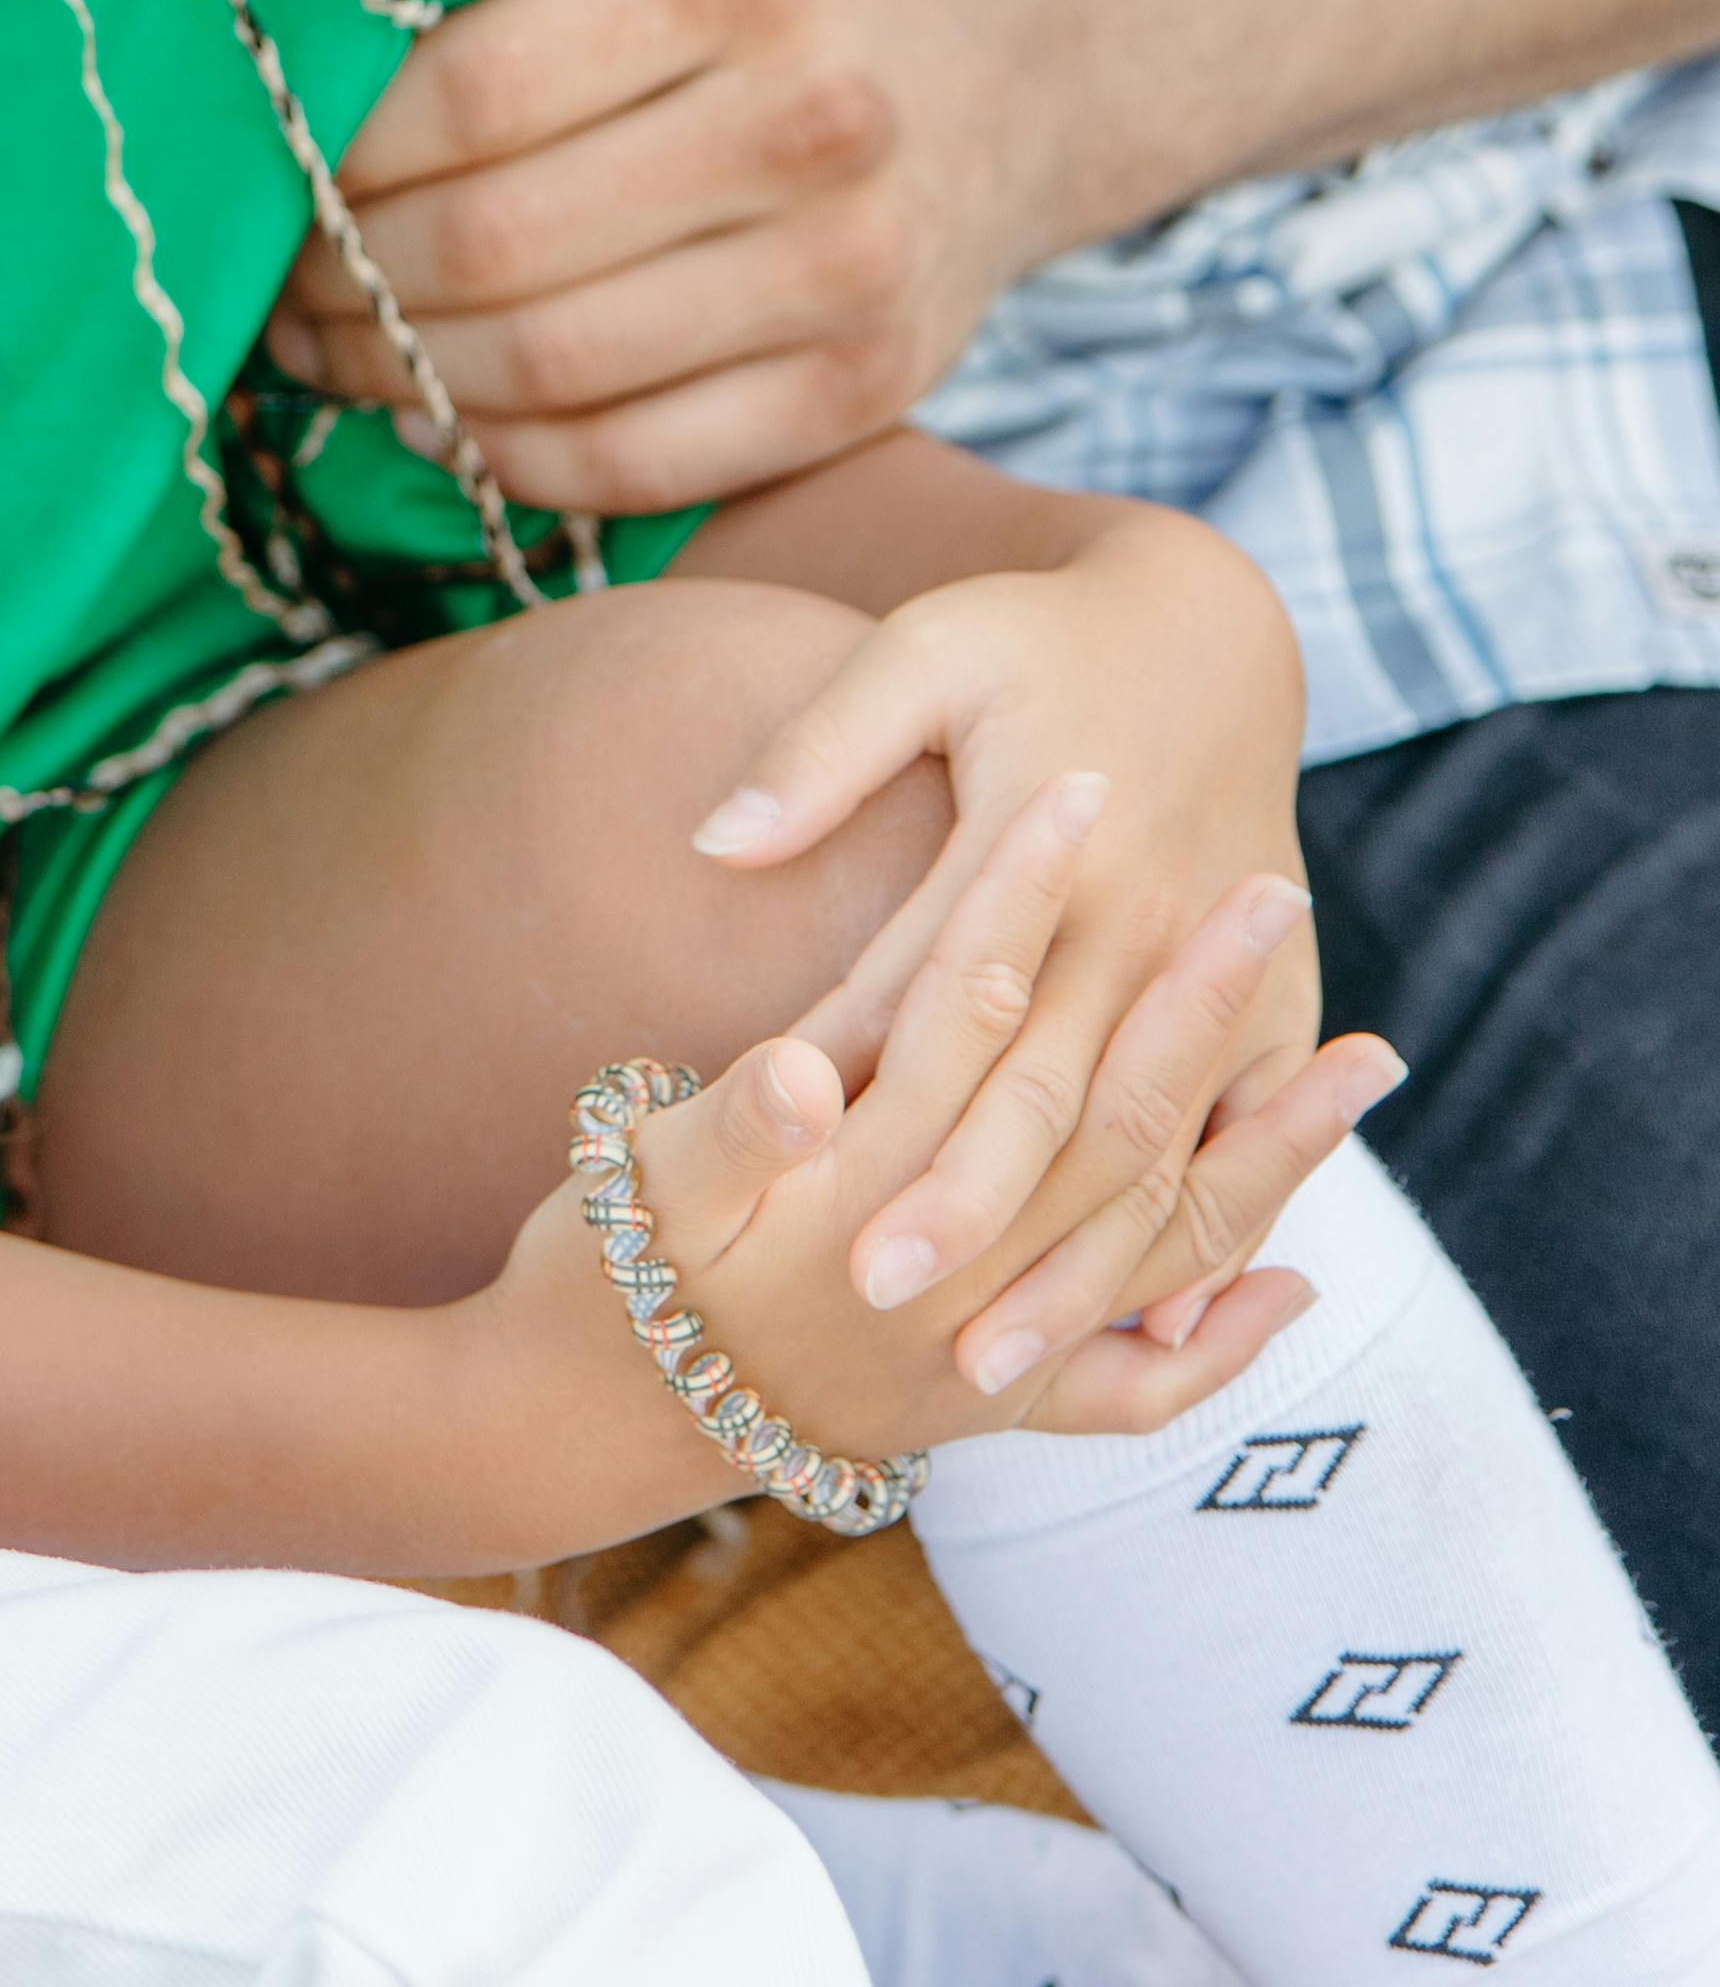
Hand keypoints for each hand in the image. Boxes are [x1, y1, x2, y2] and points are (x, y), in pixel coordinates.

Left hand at [267, 0, 1069, 513]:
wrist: (1003, 89)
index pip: (479, 87)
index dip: (346, 145)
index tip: (273, 158)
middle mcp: (812, 125)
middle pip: (504, 239)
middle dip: (352, 272)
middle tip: (275, 273)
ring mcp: (847, 274)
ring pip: (557, 365)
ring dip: (405, 376)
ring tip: (326, 348)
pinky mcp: (863, 393)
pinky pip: (640, 461)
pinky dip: (510, 456)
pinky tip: (435, 416)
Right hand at [473, 777, 1397, 1540]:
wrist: (588, 1424)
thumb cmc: (607, 1268)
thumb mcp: (643, 1178)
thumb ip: (736, 1125)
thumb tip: (803, 1070)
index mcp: (860, 1188)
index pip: (963, 1009)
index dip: (1020, 894)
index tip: (1076, 787)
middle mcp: (949, 1273)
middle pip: (1100, 1112)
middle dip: (1191, 997)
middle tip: (1269, 886)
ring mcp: (985, 1346)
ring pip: (1157, 1236)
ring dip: (1266, 1152)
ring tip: (1369, 1064)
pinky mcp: (995, 1403)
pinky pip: (1135, 1381)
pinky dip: (1219, 1334)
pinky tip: (1294, 1280)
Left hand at [687, 506, 1317, 1309]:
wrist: (1218, 626)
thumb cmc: (1042, 638)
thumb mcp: (925, 648)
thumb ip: (822, 749)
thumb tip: (714, 842)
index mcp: (1045, 841)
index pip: (939, 987)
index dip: (867, 1080)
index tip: (796, 1172)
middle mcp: (1135, 920)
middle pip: (1040, 1091)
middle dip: (961, 1205)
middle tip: (872, 1301)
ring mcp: (1214, 972)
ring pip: (1140, 1146)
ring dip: (1069, 1259)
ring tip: (985, 1361)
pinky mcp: (1272, 998)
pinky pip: (1241, 1138)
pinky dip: (1203, 1232)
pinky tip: (1147, 1323)